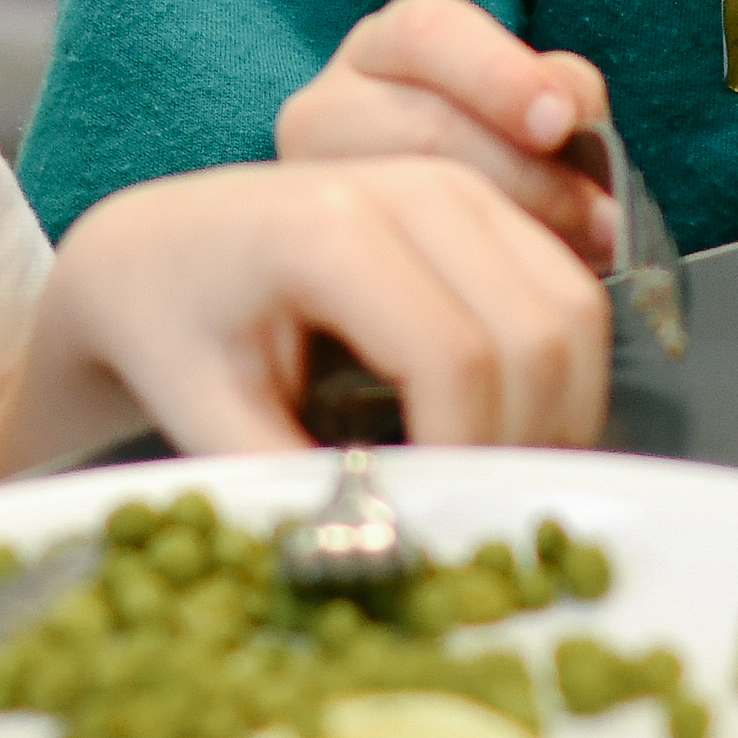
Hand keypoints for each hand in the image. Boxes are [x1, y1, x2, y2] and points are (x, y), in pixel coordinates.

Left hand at [0, 158, 611, 472]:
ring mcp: (460, 186)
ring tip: (497, 480)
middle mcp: (411, 187)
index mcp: (328, 229)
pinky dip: (562, 374)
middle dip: (526, 442)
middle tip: (479, 515)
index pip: (454, 356)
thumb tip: (382, 552)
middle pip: (537, 331)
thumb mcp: (204, 415)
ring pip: (576, 309)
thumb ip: (291, 484)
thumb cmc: (173, 327)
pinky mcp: (488, 203)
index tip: (431, 524)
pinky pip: (571, 292)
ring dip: (561, 411)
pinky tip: (508, 430)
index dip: (465, 455)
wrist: (162, 246)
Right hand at [270, 0, 619, 260]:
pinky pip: (389, 272)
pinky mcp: (310, 265)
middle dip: (528, 176)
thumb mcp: (530, 118)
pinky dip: (462, 282)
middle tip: (601, 222)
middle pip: (422, 127)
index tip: (561, 122)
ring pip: (404, 203)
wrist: (411, 276)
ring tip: (572, 263)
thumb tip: (576, 109)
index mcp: (385, 52)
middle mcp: (329, 107)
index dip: (497, 73)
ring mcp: (312, 187)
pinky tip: (512, 297)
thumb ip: (559, 92)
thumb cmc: (499, 176)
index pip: (425, 33)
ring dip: (505, 234)